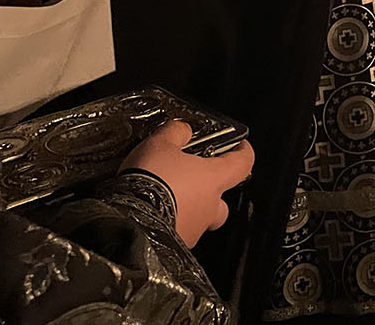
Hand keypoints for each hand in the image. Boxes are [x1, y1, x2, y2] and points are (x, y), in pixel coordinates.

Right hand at [121, 120, 254, 247]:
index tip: (242, 147)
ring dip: (189, 209)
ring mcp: (194, 230)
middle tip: (195, 181)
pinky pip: (180, 232)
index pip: (242, 163)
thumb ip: (176, 132)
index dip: (244, 152)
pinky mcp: (177, 245)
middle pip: (222, 200)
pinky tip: (154, 214)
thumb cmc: (151, 180)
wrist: (130, 220)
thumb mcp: (160, 144)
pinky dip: (172, 223)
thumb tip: (183, 129)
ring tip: (167, 198)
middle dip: (212, 192)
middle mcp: (209, 207)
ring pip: (201, 219)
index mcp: (212, 179)